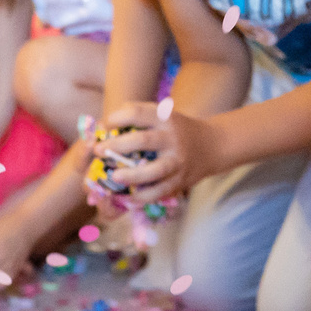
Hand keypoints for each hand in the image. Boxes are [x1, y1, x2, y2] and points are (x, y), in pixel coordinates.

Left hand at [96, 102, 213, 203]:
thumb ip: (136, 116)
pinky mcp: (181, 180)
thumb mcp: (161, 115)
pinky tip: (128, 197)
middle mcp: (172, 138)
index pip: (137, 113)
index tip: (103, 125)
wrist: (211, 145)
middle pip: (143, 141)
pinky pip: (161, 191)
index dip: (116, 118)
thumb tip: (101, 125)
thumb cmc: (175, 130)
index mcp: (164, 118)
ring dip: (133, 175)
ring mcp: (177, 160)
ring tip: (115, 176)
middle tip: (98, 151)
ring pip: (155, 170)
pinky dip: (144, 196)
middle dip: (118, 146)